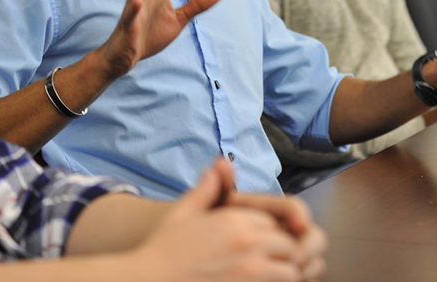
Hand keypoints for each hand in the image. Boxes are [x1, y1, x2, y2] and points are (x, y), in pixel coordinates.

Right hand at [130, 159, 313, 281]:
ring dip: (283, 274)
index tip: (257, 246)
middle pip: (287, 244)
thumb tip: (218, 165)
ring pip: (291, 270)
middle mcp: (247, 242)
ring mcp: (250, 270)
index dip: (268, 234)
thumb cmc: (160, 251)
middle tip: (266, 265)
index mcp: (234, 220)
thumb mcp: (181, 215)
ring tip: (265, 278)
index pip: (273, 222)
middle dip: (281, 254)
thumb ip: (205, 190)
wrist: (145, 281)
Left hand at [210, 159, 327, 279]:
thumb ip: (219, 189)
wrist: (202, 266)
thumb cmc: (206, 237)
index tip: (299, 221)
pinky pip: (311, 278)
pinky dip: (307, 279)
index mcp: (270, 213)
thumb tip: (220, 162)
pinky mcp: (293, 275)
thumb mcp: (209, 213)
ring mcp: (293, 257)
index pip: (293, 207)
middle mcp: (287, 234)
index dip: (298, 212)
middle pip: (313, 234)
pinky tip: (295, 281)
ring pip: (316, 260)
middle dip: (309, 245)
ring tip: (295, 273)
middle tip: (296, 258)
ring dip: (310, 265)